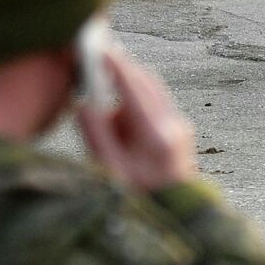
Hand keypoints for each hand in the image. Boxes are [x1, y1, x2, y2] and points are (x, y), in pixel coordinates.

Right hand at [77, 50, 198, 191]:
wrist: (171, 215)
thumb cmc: (136, 197)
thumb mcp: (108, 168)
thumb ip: (95, 134)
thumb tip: (83, 102)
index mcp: (156, 134)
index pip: (134, 87)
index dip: (115, 65)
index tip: (99, 48)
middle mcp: (174, 125)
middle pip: (145, 83)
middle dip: (120, 71)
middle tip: (94, 62)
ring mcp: (181, 126)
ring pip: (150, 92)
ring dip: (126, 91)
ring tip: (106, 116)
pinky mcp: (180, 129)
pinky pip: (154, 106)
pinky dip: (134, 106)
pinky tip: (120, 128)